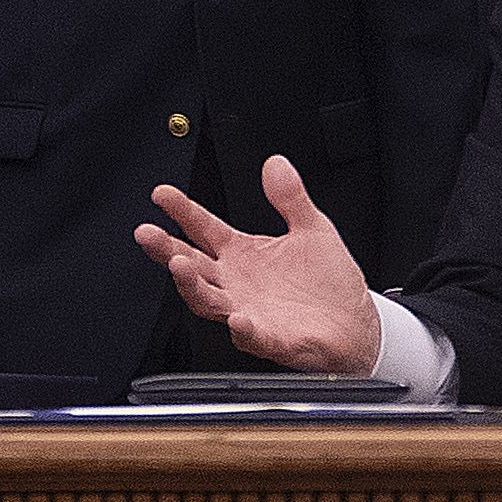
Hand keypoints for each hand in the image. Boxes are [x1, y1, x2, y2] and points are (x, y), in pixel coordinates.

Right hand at [132, 154, 383, 373]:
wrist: (353, 325)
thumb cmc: (328, 282)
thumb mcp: (312, 228)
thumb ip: (290, 197)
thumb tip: (275, 163)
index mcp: (244, 254)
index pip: (204, 228)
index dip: (182, 210)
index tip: (162, 194)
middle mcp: (237, 283)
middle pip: (192, 265)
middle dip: (167, 250)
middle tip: (148, 233)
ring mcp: (248, 311)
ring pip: (208, 301)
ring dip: (192, 285)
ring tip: (180, 265)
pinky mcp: (271, 338)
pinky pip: (251, 335)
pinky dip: (242, 327)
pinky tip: (237, 316)